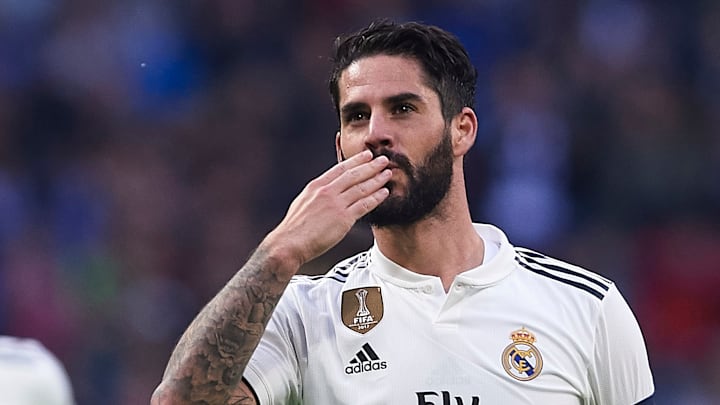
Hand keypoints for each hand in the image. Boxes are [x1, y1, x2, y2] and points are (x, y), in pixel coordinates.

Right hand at [264, 150, 390, 273]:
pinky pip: (364, 205)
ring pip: (361, 188)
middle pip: (354, 175)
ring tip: (388, 174)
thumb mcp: (303, 202)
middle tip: (384, 160)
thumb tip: (324, 192)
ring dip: (377, 180)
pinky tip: (384, 193)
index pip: (340, 168)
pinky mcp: (343, 219)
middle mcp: (327, 192)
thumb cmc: (294, 227)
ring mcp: (336, 204)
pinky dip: (376, 197)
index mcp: (316, 186)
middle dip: (371, 166)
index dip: (356, 161)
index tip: (367, 155)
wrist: (290, 243)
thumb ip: (316, 195)